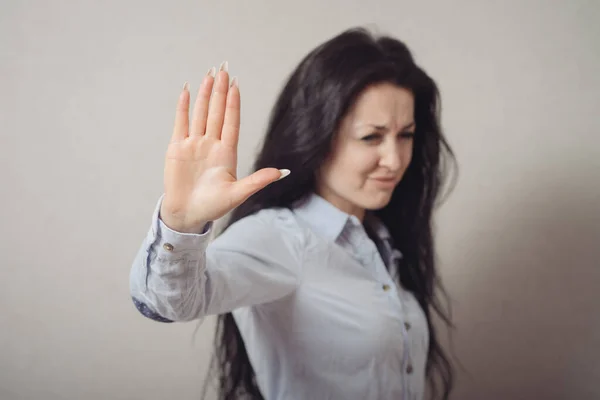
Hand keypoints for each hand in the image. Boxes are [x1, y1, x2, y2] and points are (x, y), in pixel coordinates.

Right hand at [160, 62, 288, 232]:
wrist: (187, 215)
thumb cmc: (213, 207)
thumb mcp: (238, 193)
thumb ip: (259, 180)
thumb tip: (284, 172)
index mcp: (227, 153)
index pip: (231, 122)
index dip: (234, 103)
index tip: (237, 85)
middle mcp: (211, 144)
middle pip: (217, 112)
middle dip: (221, 91)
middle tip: (224, 68)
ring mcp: (194, 144)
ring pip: (200, 113)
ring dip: (204, 94)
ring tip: (209, 74)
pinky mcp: (177, 148)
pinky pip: (181, 122)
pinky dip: (183, 107)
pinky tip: (186, 90)